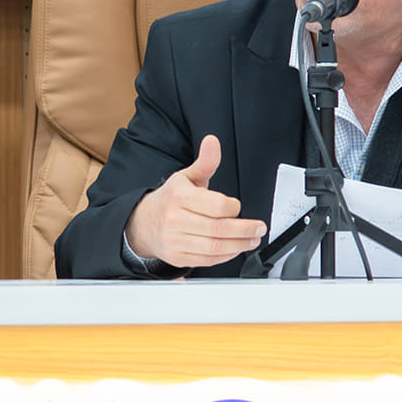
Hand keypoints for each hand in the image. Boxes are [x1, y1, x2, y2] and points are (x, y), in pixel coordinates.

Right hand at [123, 134, 265, 268]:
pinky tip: (235, 248)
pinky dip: (226, 256)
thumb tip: (212, 142)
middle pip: (218, 229)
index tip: (238, 207)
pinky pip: (208, 260)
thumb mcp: (186, 177)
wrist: (143, 224)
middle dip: (245, 230)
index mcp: (179, 197)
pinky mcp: (178, 257)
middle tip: (259, 228)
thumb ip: (205, 162)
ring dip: (240, 245)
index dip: (234, 207)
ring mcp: (176, 240)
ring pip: (215, 247)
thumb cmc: (170, 200)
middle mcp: (175, 220)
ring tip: (252, 239)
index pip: (216, 206)